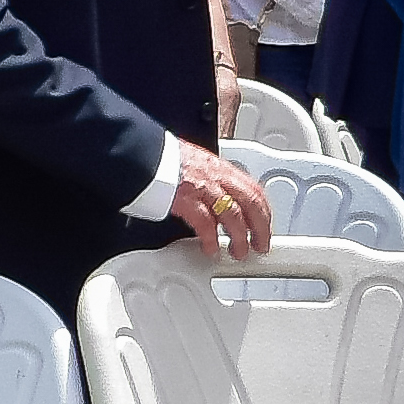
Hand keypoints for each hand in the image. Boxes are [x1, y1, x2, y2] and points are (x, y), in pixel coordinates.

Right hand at [166, 142, 276, 256]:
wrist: (139, 151)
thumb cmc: (160, 157)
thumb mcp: (193, 162)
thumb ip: (207, 178)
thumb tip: (213, 194)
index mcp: (219, 167)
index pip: (253, 189)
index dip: (263, 211)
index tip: (264, 225)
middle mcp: (216, 176)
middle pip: (251, 204)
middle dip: (260, 228)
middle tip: (260, 245)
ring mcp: (202, 187)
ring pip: (233, 215)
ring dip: (240, 238)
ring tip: (239, 252)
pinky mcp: (185, 199)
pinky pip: (205, 222)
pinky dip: (211, 239)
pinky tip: (211, 249)